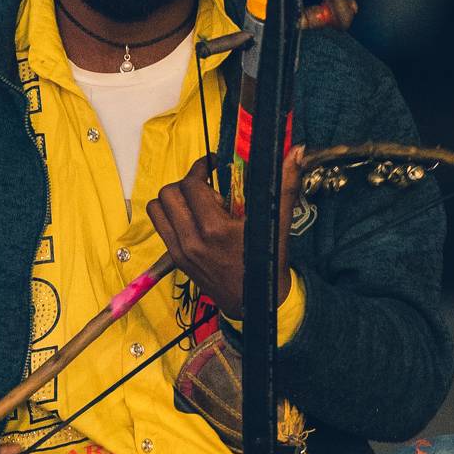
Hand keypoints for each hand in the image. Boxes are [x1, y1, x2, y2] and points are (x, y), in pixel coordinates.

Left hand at [146, 147, 302, 319]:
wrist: (256, 302)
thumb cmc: (267, 262)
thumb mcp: (277, 223)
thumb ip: (284, 185)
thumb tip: (296, 151)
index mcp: (214, 229)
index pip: (191, 184)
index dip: (200, 168)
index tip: (212, 165)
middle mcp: (191, 240)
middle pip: (169, 193)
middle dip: (186, 183)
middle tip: (206, 187)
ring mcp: (180, 251)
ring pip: (157, 209)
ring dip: (174, 199)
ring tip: (196, 203)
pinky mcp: (176, 260)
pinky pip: (160, 227)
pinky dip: (170, 216)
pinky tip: (192, 220)